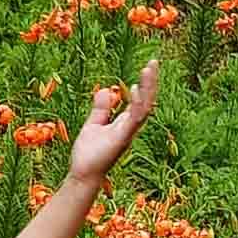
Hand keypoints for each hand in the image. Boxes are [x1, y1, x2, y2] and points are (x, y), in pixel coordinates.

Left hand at [64, 66, 160, 189]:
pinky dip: (137, 104)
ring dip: (148, 88)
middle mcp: (131, 126)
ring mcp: (128, 132)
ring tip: (149, 69)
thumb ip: (101, 109)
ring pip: (145, 107)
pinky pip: (134, 119)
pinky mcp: (122, 138)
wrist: (83, 174)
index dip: (145, 84)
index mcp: (125, 122)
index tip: (148, 68)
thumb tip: (105, 89)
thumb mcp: (93, 124)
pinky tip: (136, 89)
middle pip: (147, 100)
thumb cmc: (89, 153)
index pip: (140, 100)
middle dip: (151, 82)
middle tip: (153, 62)